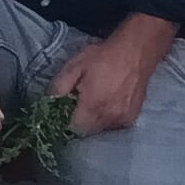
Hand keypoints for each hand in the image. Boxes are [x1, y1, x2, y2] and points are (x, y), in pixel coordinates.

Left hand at [51, 16, 174, 134]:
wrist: (135, 54)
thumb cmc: (102, 57)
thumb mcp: (74, 66)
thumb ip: (59, 87)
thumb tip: (49, 103)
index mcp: (93, 105)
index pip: (72, 128)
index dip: (63, 121)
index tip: (61, 111)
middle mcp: (108, 117)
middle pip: (85, 131)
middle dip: (77, 120)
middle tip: (76, 102)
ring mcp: (121, 120)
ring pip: (98, 129)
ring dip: (91, 120)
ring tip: (92, 100)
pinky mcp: (130, 120)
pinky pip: (111, 126)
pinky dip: (105, 118)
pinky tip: (105, 102)